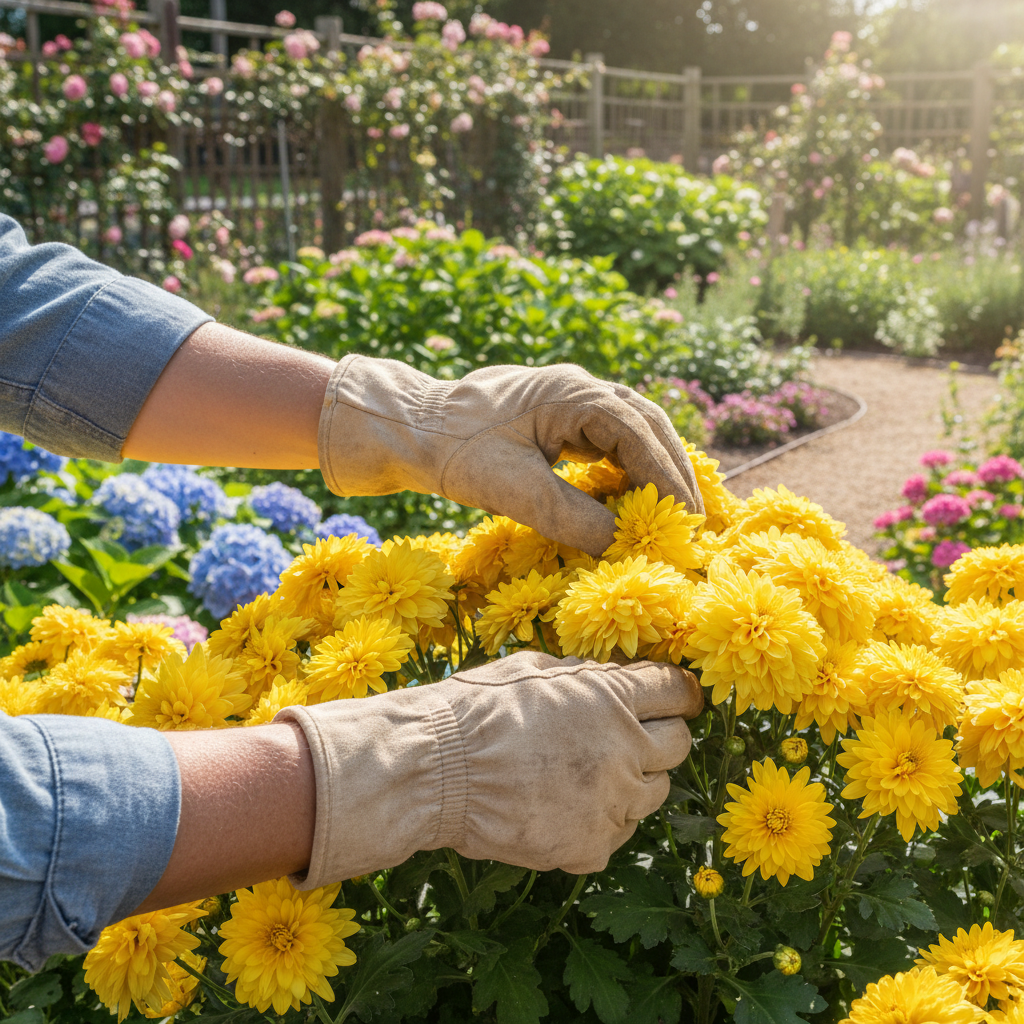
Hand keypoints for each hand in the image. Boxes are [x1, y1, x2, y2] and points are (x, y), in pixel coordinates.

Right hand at [278, 651, 703, 884]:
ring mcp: (611, 804)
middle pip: (678, 745)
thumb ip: (584, 676)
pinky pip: (620, 833)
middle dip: (660, 736)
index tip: (678, 698)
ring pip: (654, 793)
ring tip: (586, 775)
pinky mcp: (591, 847)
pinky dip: (602, 821)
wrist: (434, 771)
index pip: (677, 692)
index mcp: (611, 698)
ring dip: (632, 780)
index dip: (680, 693)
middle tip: (630, 737)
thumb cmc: (475, 710)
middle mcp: (624, 750)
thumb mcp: (532, 670)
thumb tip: (614, 676)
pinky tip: (566, 808)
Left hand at [318, 357, 704, 555]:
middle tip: (695, 522)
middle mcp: (579, 388)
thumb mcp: (513, 490)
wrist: (408, 429)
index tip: (688, 521)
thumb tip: (621, 546)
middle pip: (647, 426)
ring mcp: (569, 399)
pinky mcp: (557, 417)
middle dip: (672, 472)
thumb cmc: (453, 453)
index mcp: (572, 393)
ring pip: (631, 431)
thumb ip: (570, 517)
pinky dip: (626, 469)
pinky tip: (630, 499)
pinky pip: (607, 440)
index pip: (640, 433)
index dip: (668, 478)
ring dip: (653, 470)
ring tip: (671, 515)